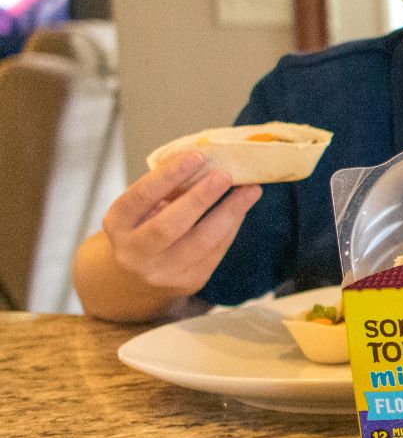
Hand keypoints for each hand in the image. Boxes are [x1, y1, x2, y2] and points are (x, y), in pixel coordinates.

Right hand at [100, 150, 260, 296]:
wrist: (134, 278)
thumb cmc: (142, 228)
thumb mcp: (142, 208)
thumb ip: (167, 190)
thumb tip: (210, 162)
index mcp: (117, 224)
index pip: (141, 196)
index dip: (169, 175)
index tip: (197, 155)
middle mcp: (133, 253)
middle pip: (169, 226)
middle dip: (201, 198)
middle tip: (226, 175)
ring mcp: (160, 272)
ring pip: (201, 242)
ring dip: (230, 212)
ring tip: (250, 190)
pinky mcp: (188, 282)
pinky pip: (216, 251)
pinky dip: (232, 226)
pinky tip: (242, 209)